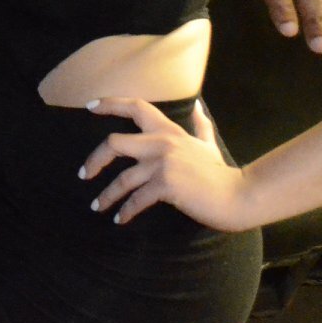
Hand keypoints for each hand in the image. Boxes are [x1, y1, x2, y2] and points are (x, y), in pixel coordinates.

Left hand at [78, 98, 254, 231]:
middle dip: (94, 159)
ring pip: (122, 178)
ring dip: (107, 195)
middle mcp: (162, 143)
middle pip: (114, 143)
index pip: (136, 107)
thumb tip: (197, 105)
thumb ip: (200, 125)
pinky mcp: (166, 185)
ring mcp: (163, 164)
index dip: (110, 103)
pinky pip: (137, 199)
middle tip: (83, 174)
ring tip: (97, 207)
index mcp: (169, 130)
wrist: (238, 196)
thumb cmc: (220, 173)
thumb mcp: (208, 145)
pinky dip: (126, 210)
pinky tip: (120, 219)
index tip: (89, 105)